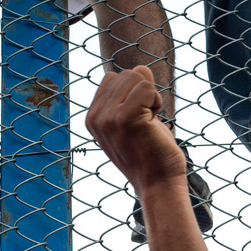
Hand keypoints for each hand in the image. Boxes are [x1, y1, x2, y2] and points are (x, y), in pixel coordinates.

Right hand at [86, 67, 187, 194]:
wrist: (158, 183)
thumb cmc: (150, 153)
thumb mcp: (131, 120)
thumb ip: (128, 95)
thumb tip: (141, 67)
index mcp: (92, 118)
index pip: (112, 78)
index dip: (133, 92)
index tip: (137, 119)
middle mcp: (96, 117)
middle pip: (126, 74)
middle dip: (144, 93)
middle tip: (145, 123)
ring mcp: (109, 118)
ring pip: (137, 77)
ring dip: (152, 98)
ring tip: (149, 124)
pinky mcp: (126, 118)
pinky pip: (148, 87)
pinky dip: (157, 102)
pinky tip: (153, 124)